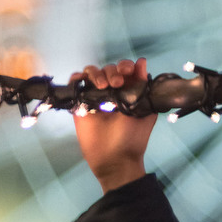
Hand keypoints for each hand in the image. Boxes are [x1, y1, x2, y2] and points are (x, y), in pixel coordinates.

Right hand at [71, 58, 157, 193]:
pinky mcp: (80, 104)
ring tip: (103, 85)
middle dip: (113, 71)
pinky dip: (77, 78)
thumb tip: (141, 62)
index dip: (126, 65)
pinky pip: (76, 85)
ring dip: (96, 73)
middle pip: (108, 68)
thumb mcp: (145, 109)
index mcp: (129, 90)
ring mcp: (95, 96)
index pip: (125, 69)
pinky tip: (83, 81)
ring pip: (92, 73)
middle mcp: (112, 90)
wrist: (116, 159)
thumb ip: (143, 86)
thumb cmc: (133, 136)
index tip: (128, 70)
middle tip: (117, 84)